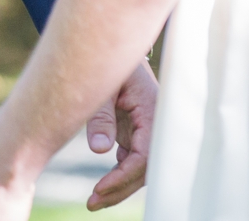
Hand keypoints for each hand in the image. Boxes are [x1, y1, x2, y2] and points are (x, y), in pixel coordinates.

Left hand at [84, 60, 156, 209]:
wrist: (114, 45)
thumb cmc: (109, 61)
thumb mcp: (102, 85)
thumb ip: (101, 115)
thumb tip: (99, 151)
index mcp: (152, 110)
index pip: (144, 156)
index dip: (123, 176)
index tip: (99, 188)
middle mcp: (155, 124)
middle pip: (145, 169)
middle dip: (120, 189)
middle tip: (93, 202)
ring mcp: (148, 130)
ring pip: (139, 168)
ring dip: (119, 186)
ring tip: (94, 201)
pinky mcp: (138, 133)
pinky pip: (133, 161)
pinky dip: (119, 175)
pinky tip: (103, 185)